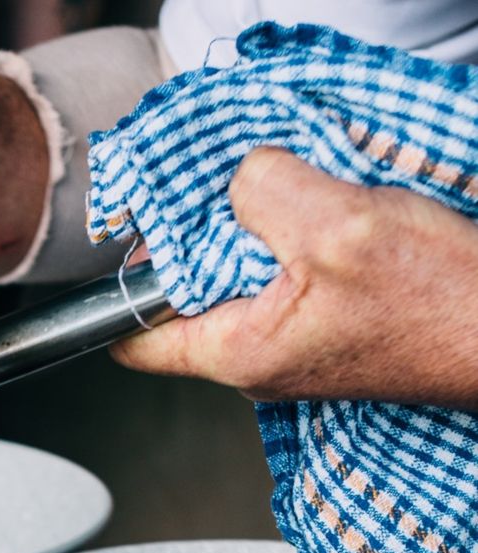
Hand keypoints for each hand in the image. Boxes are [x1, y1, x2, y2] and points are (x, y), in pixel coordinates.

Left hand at [111, 147, 477, 408]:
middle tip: (231, 196)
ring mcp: (294, 344)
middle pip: (185, 296)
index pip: (132, 338)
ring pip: (239, 279)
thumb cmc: (438, 299)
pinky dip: (296, 241)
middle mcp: (257, 360)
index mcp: (237, 353)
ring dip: (256, 233)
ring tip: (291, 203)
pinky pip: (287, 276)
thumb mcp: (337, 226)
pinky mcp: (331, 324)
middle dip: (199, 240)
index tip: (149, 232)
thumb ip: (264, 192)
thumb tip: (239, 178)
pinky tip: (326, 217)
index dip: (128, 280)